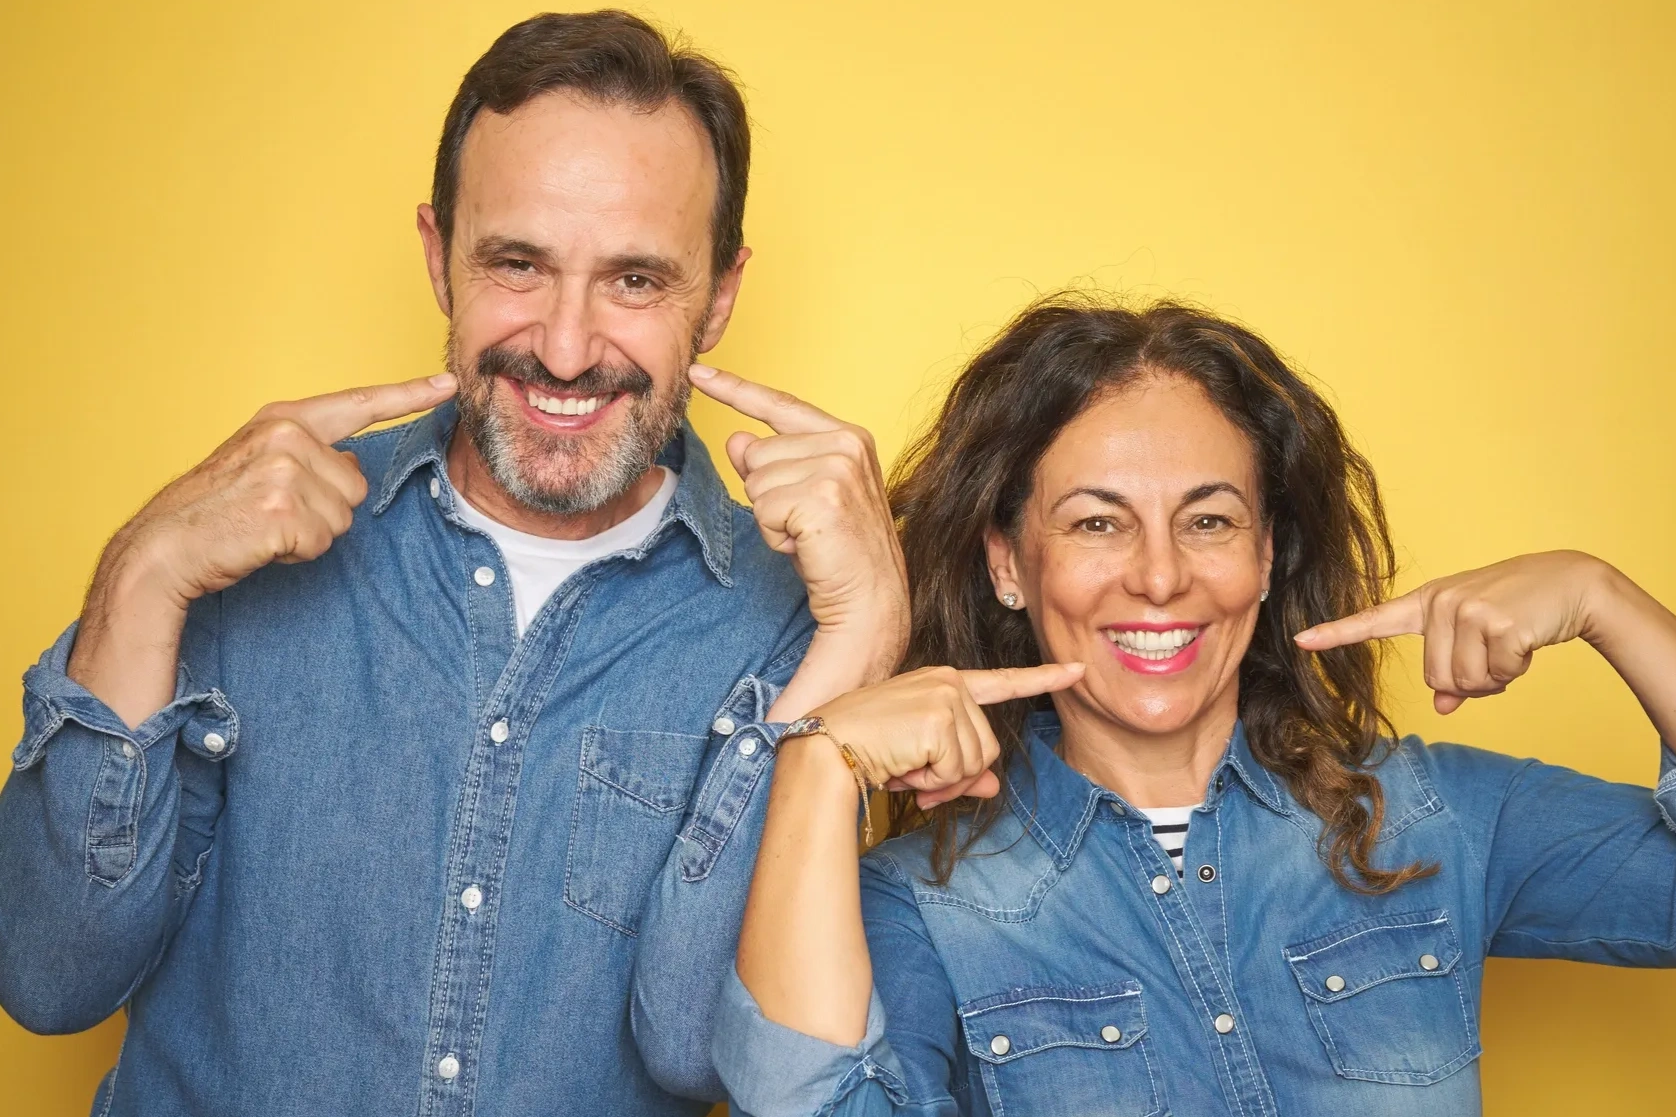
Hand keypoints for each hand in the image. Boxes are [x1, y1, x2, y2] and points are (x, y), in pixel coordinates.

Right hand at [101, 374, 458, 608]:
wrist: (166, 546)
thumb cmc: (216, 510)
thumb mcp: (262, 463)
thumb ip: (310, 454)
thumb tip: (352, 460)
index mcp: (284, 419)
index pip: (359, 404)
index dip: (408, 395)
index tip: (448, 385)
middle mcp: (288, 435)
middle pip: (356, 484)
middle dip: (325, 508)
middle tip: (271, 511)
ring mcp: (285, 470)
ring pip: (343, 515)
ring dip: (311, 533)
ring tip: (263, 525)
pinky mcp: (283, 508)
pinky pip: (324, 540)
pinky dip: (298, 552)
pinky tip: (262, 541)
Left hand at [689, 363, 908, 684]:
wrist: (870, 600)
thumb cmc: (839, 555)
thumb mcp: (801, 499)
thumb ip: (773, 464)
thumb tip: (737, 440)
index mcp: (847, 436)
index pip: (780, 404)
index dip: (735, 388)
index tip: (698, 371)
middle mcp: (846, 443)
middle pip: (757, 452)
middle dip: (768, 495)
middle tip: (805, 525)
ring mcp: (837, 467)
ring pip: (755, 481)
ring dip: (771, 518)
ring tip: (808, 536)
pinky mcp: (821, 495)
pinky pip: (761, 508)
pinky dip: (774, 535)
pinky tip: (806, 546)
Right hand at [806, 662, 1084, 808]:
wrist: (824, 749)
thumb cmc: (863, 750)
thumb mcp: (920, 758)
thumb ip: (960, 768)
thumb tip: (993, 788)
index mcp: (942, 682)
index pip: (1001, 682)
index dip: (1042, 678)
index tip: (1077, 670)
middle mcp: (949, 682)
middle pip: (988, 747)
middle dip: (957, 776)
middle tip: (917, 778)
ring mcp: (946, 696)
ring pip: (976, 762)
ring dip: (942, 780)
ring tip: (905, 768)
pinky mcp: (939, 717)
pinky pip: (958, 770)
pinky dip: (932, 781)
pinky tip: (903, 767)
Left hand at [1294, 550, 1611, 713]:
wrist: (1569, 583)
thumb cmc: (1516, 611)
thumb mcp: (1475, 637)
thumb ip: (1453, 671)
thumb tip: (1442, 707)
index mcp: (1426, 604)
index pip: (1373, 621)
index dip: (1335, 634)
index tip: (1299, 641)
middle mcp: (1440, 603)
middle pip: (1435, 679)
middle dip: (1470, 681)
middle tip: (1494, 653)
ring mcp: (1466, 610)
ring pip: (1464, 682)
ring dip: (1494, 678)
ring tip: (1510, 644)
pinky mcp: (1497, 623)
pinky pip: (1497, 675)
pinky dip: (1515, 671)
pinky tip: (1525, 642)